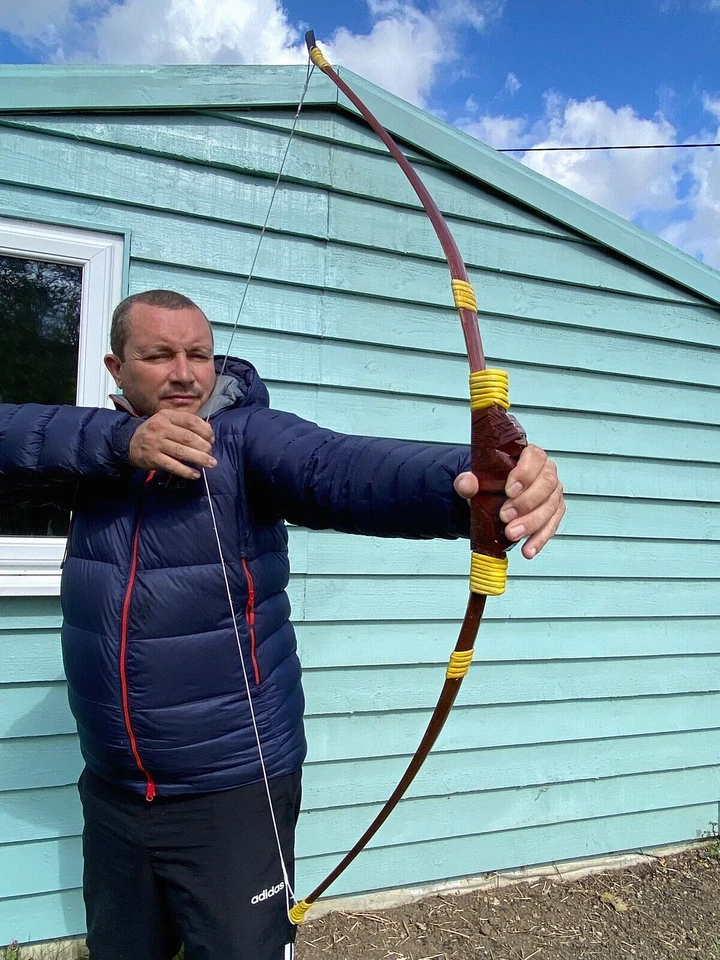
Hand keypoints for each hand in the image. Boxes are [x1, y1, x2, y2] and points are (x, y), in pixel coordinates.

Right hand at [128, 410, 216, 479]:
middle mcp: (160, 428)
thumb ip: (185, 424)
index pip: (191, 421)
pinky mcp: (153, 458)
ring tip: (211, 464)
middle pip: (188, 438)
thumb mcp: (167, 421)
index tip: (212, 439)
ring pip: (182, 452)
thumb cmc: (155, 432)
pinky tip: (195, 474)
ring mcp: (155, 443)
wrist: (130, 443)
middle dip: (204, 447)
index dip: (205, 430)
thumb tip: (209, 434)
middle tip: (211, 454)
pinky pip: (173, 466)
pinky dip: (186, 471)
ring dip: (199, 459)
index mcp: (167, 416)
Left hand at [454, 444, 564, 558]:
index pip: (535, 457)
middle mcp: (546, 472)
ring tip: (512, 534)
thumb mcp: (475, 479)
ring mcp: (552, 493)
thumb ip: (468, 480)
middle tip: (505, 516)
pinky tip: (527, 549)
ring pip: (550, 507)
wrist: (492, 498)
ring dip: (531, 523)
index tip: (509, 490)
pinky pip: (551, 526)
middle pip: (547, 484)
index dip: (525, 473)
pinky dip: (539, 539)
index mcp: (530, 456)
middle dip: (526, 503)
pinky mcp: (553, 513)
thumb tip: (466, 484)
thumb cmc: (491, 483)